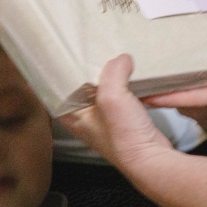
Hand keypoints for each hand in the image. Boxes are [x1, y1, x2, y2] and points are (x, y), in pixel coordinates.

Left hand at [61, 55, 173, 175]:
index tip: (60, 52)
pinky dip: (121, 85)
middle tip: (89, 48)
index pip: (56, 88)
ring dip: (106, 77)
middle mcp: (83, 118)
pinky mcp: (121, 121)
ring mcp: (103, 120)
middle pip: (79, 87)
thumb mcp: (112, 96)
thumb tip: (123, 59)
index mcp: (71, 115)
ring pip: (100, 90)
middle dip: (85, 69)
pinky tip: (128, 75)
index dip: (58, 71)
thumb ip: (114, 71)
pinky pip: (117, 96)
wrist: (150, 158)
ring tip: (110, 57)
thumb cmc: (124, 134)